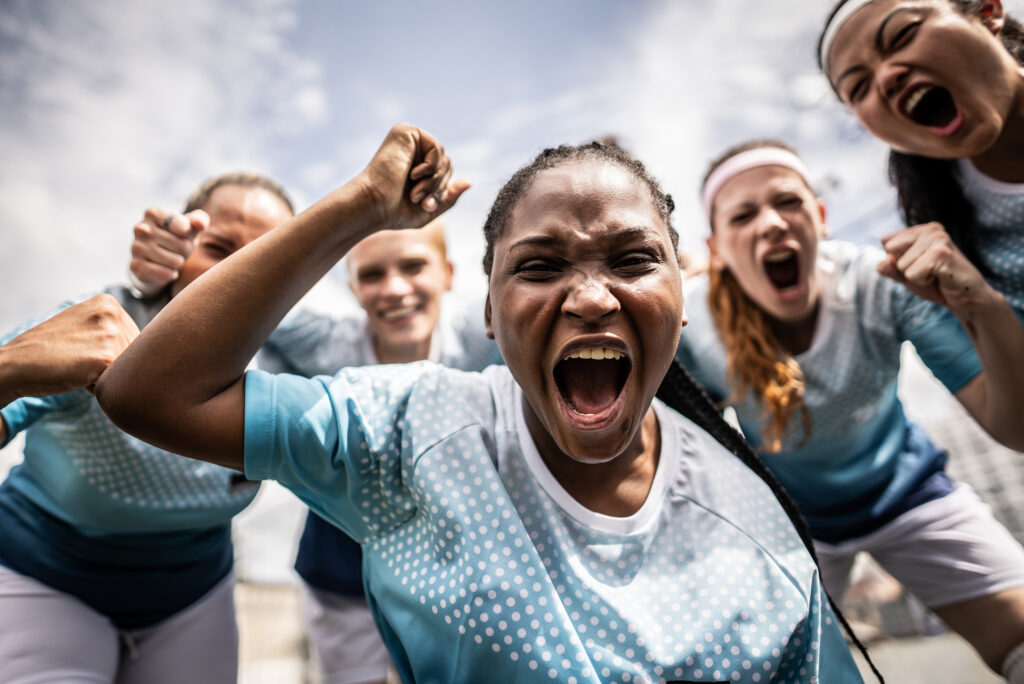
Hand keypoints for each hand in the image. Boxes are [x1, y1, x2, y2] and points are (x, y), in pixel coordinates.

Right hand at [0, 294, 139, 401]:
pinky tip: (78, 376)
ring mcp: (110, 334)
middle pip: (135, 354)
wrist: (16, 365)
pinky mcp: (106, 358)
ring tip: (78, 367)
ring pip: (127, 369)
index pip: (135, 339)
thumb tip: (154, 344)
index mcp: (109, 302)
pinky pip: (118, 382)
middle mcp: (113, 313)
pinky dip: (99, 387)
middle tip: (78, 361)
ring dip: (106, 377)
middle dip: (111, 366)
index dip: (111, 354)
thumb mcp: (85, 327)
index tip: (83, 349)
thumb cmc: (50, 352)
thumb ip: (115, 329)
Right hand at [129, 209, 209, 295]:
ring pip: (175, 261)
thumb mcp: (189, 227)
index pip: (185, 228)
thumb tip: (200, 223)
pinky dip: (171, 274)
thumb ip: (199, 220)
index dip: (189, 236)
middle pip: (182, 246)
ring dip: (178, 263)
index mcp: (153, 214)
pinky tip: (165, 269)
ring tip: (171, 258)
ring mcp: (136, 247)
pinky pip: (165, 273)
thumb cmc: (176, 238)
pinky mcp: (136, 266)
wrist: (155, 259)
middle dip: (185, 251)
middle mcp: (141, 228)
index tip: (183, 234)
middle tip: (177, 250)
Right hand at [355, 123, 469, 231]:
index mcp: (415, 165)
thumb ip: (449, 196)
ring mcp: (408, 139)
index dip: (441, 191)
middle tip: (420, 201)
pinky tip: (412, 175)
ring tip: (415, 193)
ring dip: (434, 181)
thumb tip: (469, 182)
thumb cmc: (394, 212)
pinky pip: (436, 147)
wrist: (373, 206)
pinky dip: (431, 167)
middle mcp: (411, 150)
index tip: (425, 207)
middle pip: (447, 164)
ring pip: (444, 157)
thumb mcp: (429, 210)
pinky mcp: (405, 132)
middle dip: (439, 187)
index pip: (445, 173)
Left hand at [878, 222, 997, 314]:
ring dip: (916, 277)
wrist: (967, 299)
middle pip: (891, 252)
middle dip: (906, 269)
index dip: (898, 261)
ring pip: (901, 264)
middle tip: (930, 273)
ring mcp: (938, 239)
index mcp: (922, 229)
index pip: (886, 243)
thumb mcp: (907, 276)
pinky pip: (911, 274)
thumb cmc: (937, 284)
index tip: (921, 266)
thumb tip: (880, 263)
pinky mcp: (942, 254)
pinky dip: (922, 282)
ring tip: (937, 276)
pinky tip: (941, 279)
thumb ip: (891, 269)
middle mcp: (931, 229)